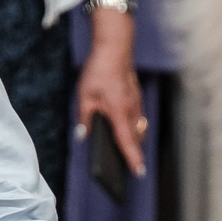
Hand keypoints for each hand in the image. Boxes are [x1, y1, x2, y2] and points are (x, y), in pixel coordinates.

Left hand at [74, 35, 146, 177]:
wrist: (114, 47)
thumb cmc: (99, 70)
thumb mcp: (84, 96)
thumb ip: (84, 118)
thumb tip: (82, 135)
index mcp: (118, 113)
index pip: (127, 142)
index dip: (133, 159)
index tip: (140, 173)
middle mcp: (131, 110)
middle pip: (135, 138)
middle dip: (133, 151)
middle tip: (129, 165)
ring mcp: (136, 102)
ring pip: (138, 127)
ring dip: (134, 138)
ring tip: (126, 147)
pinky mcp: (136, 96)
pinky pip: (138, 116)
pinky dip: (133, 125)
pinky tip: (123, 124)